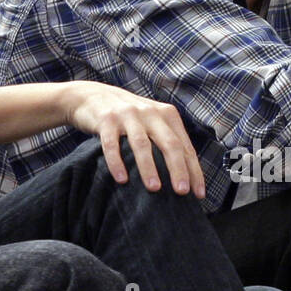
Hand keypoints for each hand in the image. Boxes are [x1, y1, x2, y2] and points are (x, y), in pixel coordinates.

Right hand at [67, 82, 205, 197]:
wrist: (92, 95)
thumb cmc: (129, 116)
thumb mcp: (152, 120)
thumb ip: (168, 139)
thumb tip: (187, 175)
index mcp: (166, 114)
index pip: (185, 146)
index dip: (194, 171)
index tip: (199, 194)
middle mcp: (150, 112)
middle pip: (169, 143)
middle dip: (178, 169)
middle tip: (182, 192)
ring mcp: (128, 115)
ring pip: (142, 144)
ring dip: (149, 168)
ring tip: (154, 188)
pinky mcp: (106, 120)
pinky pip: (112, 144)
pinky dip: (117, 163)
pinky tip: (122, 180)